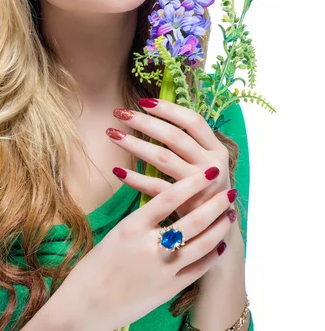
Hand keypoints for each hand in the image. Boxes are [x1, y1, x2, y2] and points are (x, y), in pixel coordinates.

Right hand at [59, 168, 234, 329]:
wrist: (84, 307)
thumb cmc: (95, 267)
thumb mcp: (115, 234)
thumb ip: (143, 219)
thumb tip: (168, 198)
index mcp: (131, 227)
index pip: (169, 197)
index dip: (193, 182)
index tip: (209, 170)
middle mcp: (149, 247)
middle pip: (192, 220)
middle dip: (215, 203)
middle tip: (230, 190)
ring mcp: (162, 271)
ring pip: (202, 244)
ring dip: (219, 227)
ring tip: (230, 214)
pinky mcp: (168, 290)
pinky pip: (198, 269)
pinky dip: (212, 255)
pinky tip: (220, 245)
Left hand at [107, 98, 236, 219]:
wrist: (219, 230)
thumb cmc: (205, 188)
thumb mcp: (206, 162)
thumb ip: (189, 142)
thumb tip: (160, 113)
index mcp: (216, 149)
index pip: (193, 121)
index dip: (169, 109)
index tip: (144, 101)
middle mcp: (211, 165)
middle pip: (175, 137)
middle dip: (145, 122)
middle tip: (119, 113)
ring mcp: (199, 186)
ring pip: (163, 159)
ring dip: (135, 145)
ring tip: (113, 134)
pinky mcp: (186, 205)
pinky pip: (155, 187)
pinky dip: (135, 179)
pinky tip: (117, 170)